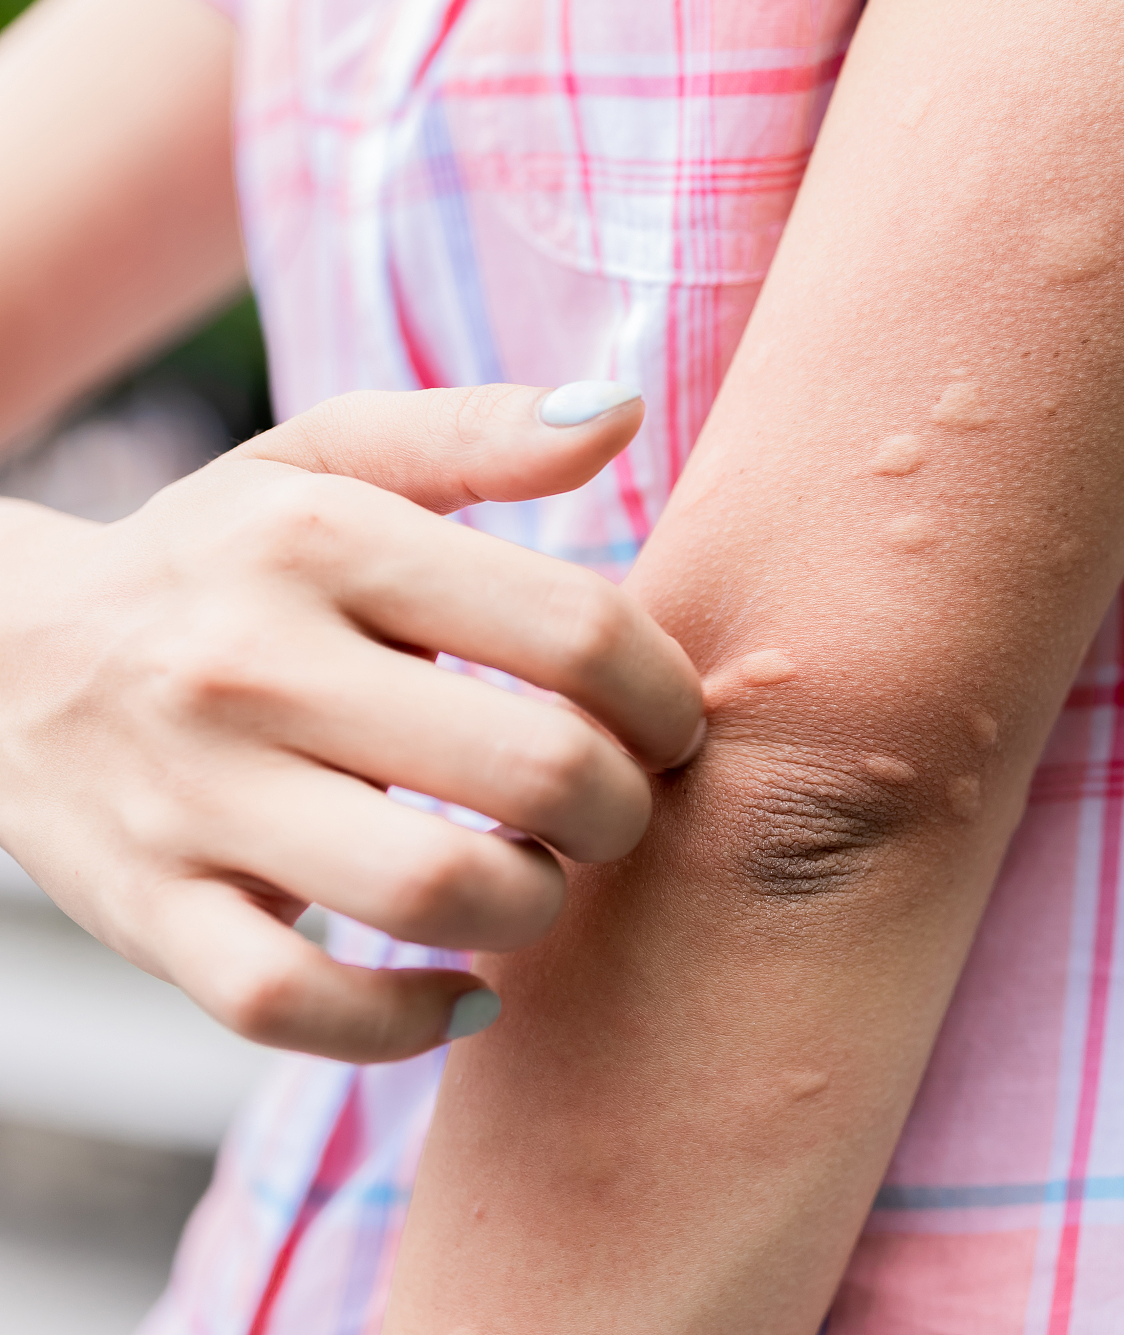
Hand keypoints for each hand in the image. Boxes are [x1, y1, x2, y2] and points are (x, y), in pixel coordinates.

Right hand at [0, 383, 701, 1061]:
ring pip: (433, 890)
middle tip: (614, 808)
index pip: (578, 630)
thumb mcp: (328, 457)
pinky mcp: (147, 913)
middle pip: (537, 770)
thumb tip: (621, 412)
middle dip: (624, 811)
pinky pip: (297, 1004)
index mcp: (322, 536)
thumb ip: (480, 432)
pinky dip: (406, 1021)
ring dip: (535, 907)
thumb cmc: (222, 558)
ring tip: (535, 877)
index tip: (668, 724)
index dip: (667, 697)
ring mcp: (191, 795)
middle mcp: (252, 661)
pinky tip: (463, 988)